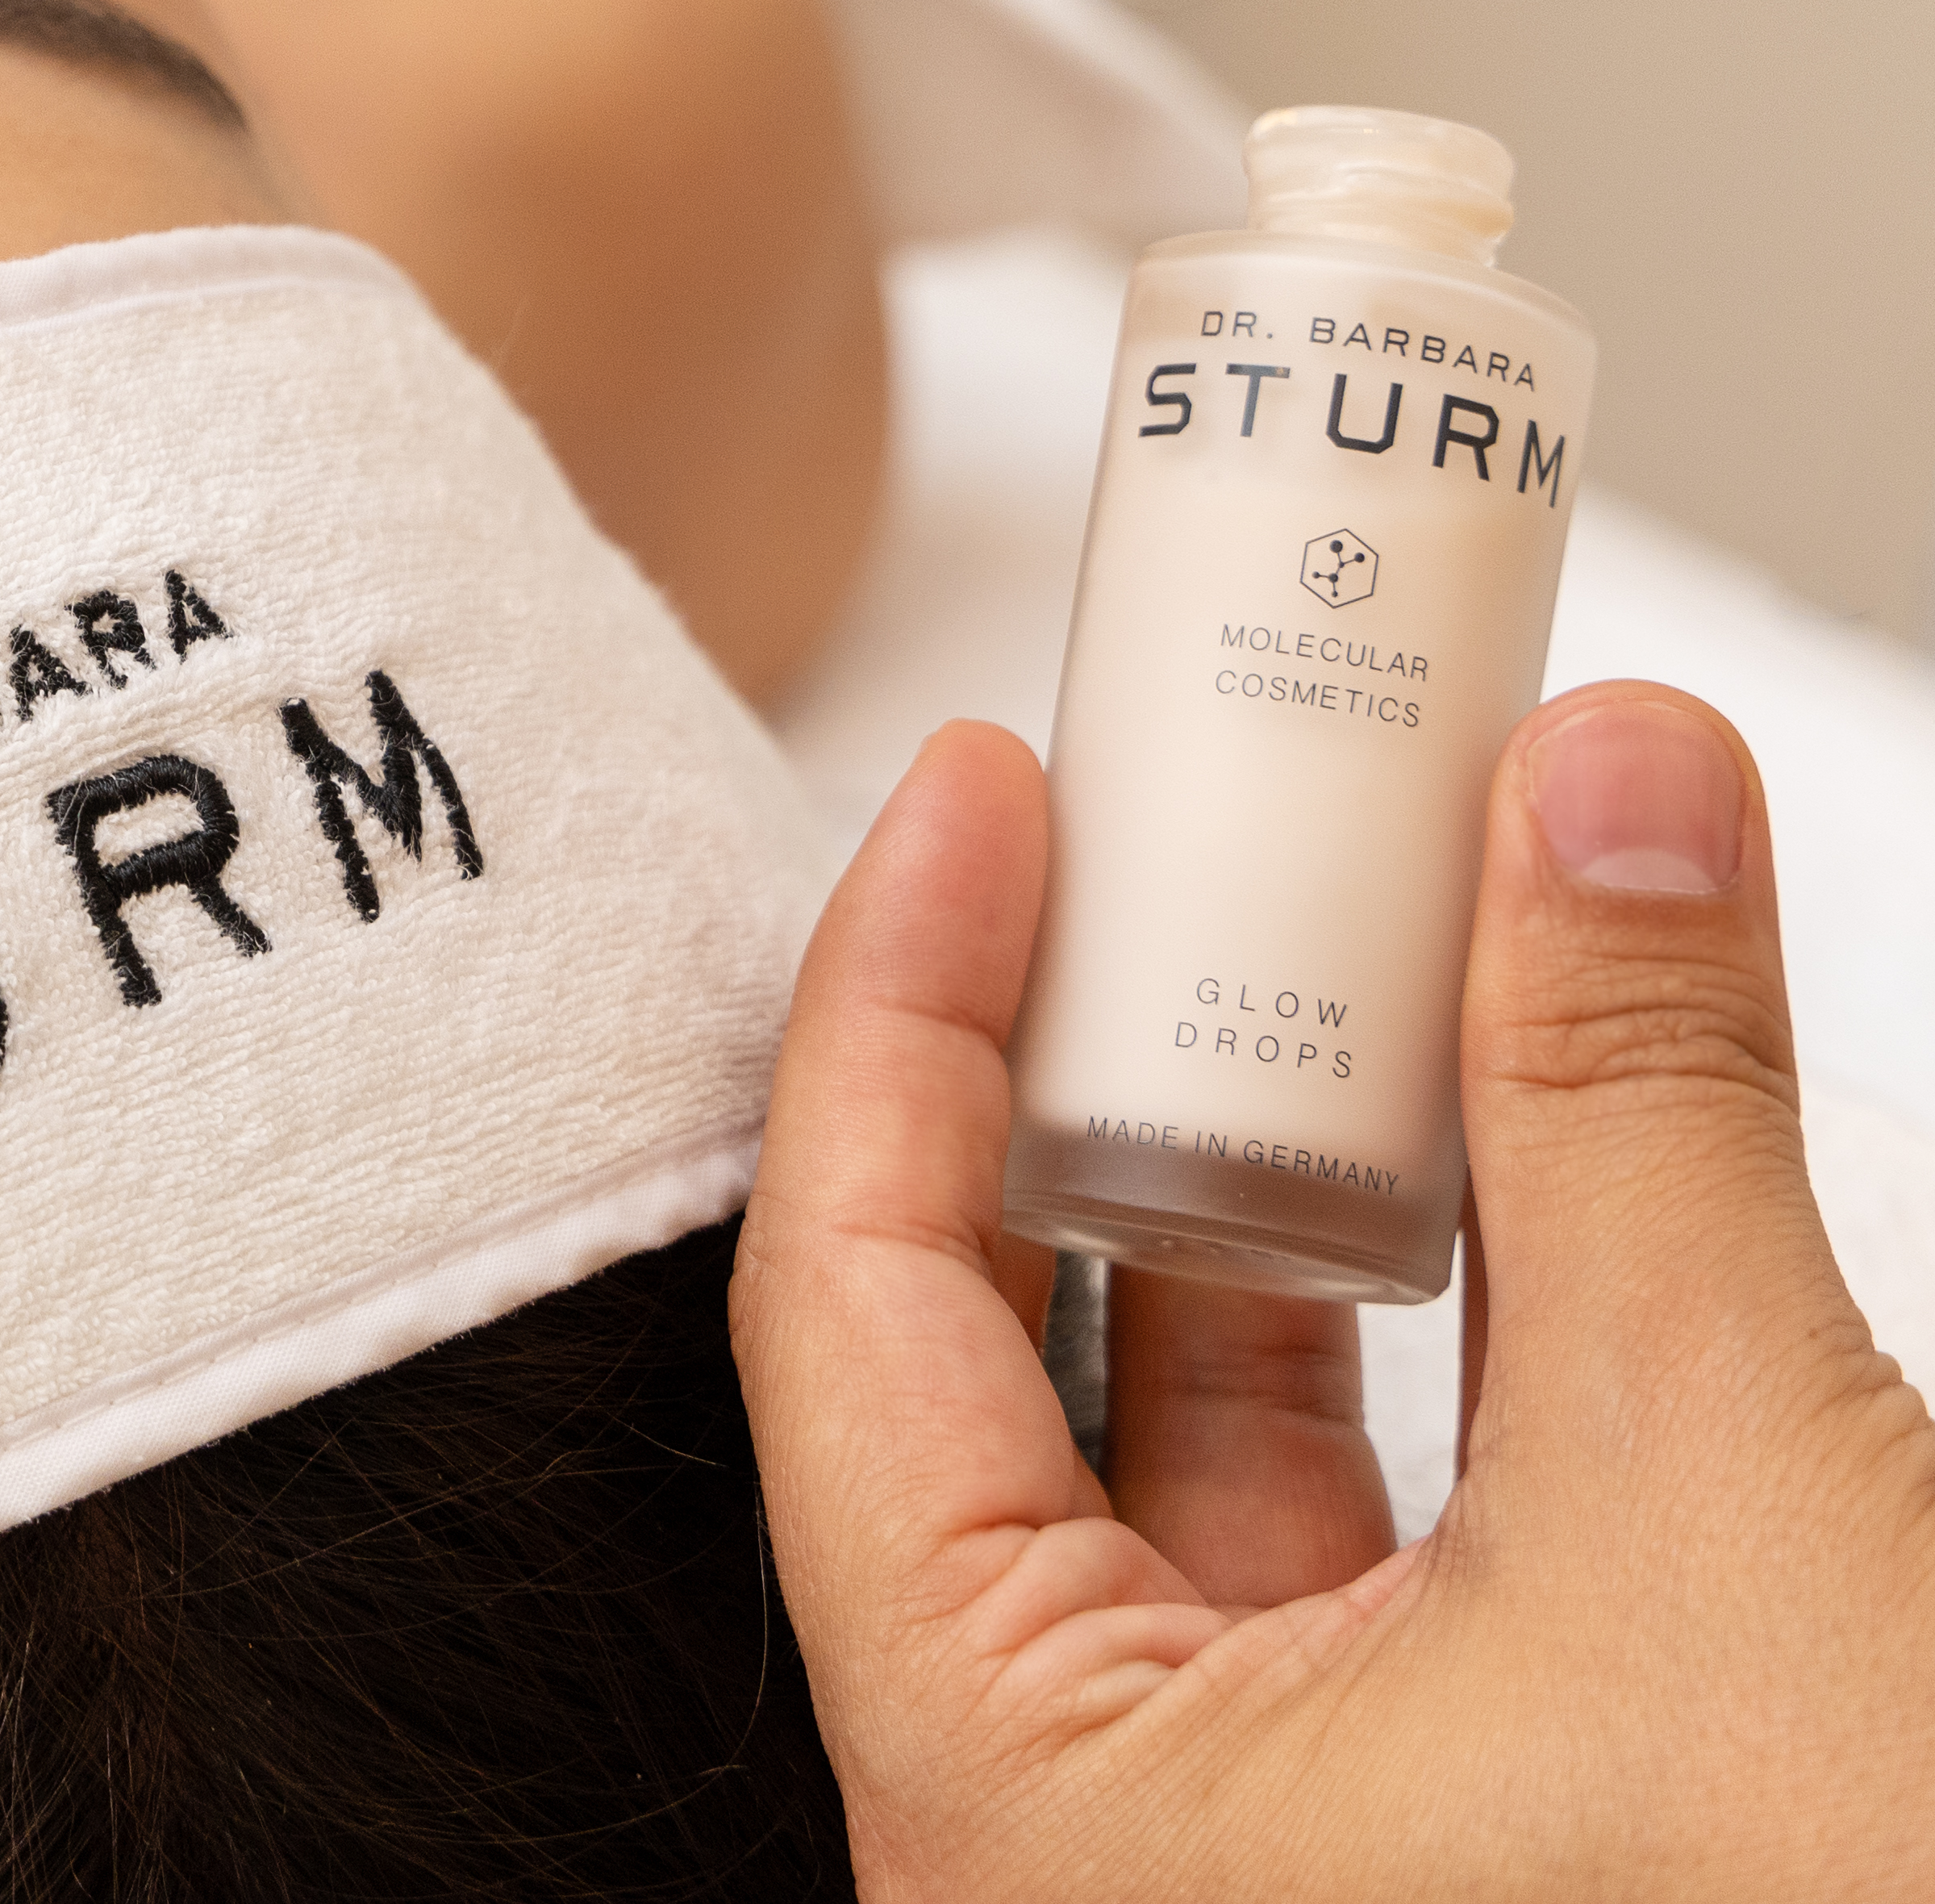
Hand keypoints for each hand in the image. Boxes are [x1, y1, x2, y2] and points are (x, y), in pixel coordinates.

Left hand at [732, 693, 1934, 1897]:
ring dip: (1296, 1167)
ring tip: (1365, 920)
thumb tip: (1613, 786)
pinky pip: (1365, 1517)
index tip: (983, 792)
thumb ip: (1635, 1115)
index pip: (845, 1311)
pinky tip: (1499, 1134)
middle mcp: (1096, 1839)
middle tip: (1184, 821)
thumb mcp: (1737, 1492)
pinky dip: (1432, 1318)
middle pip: (1003, 1348)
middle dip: (1116, 1062)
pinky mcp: (1440, 1837)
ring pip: (1207, 1425)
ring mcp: (1270, 1847)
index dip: (898, 1013)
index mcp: (1026, 1806)